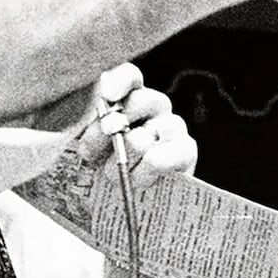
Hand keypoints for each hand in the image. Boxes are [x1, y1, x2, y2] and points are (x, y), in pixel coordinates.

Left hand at [84, 63, 195, 185]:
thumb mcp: (92, 145)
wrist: (129, 201)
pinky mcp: (185, 150)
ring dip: (123, 161)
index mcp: (130, 96)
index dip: (120, 81)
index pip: (130, 77)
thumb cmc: (107, 167)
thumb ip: (96, 128)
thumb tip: (105, 121)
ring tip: (116, 175)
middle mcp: (155, 105)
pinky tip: (138, 178)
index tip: (108, 96)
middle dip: (110, 130)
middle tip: (94, 151)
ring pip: (142, 138)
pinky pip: (161, 157)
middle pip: (139, 101)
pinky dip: (144, 171)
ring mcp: (173, 126)